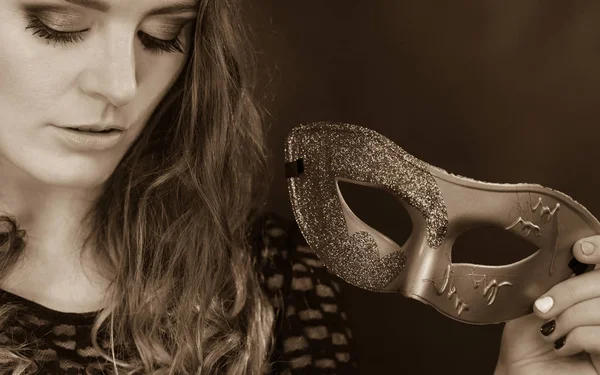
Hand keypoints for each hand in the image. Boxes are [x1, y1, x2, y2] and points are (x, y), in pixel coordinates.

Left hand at [494, 236, 599, 374]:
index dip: (599, 248)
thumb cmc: (527, 343)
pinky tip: (563, 347)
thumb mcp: (535, 300)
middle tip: (543, 307)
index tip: (578, 251)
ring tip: (549, 330)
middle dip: (571, 291)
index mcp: (591, 290)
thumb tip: (564, 253)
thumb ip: (553, 276)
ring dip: (570, 316)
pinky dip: (577, 337)